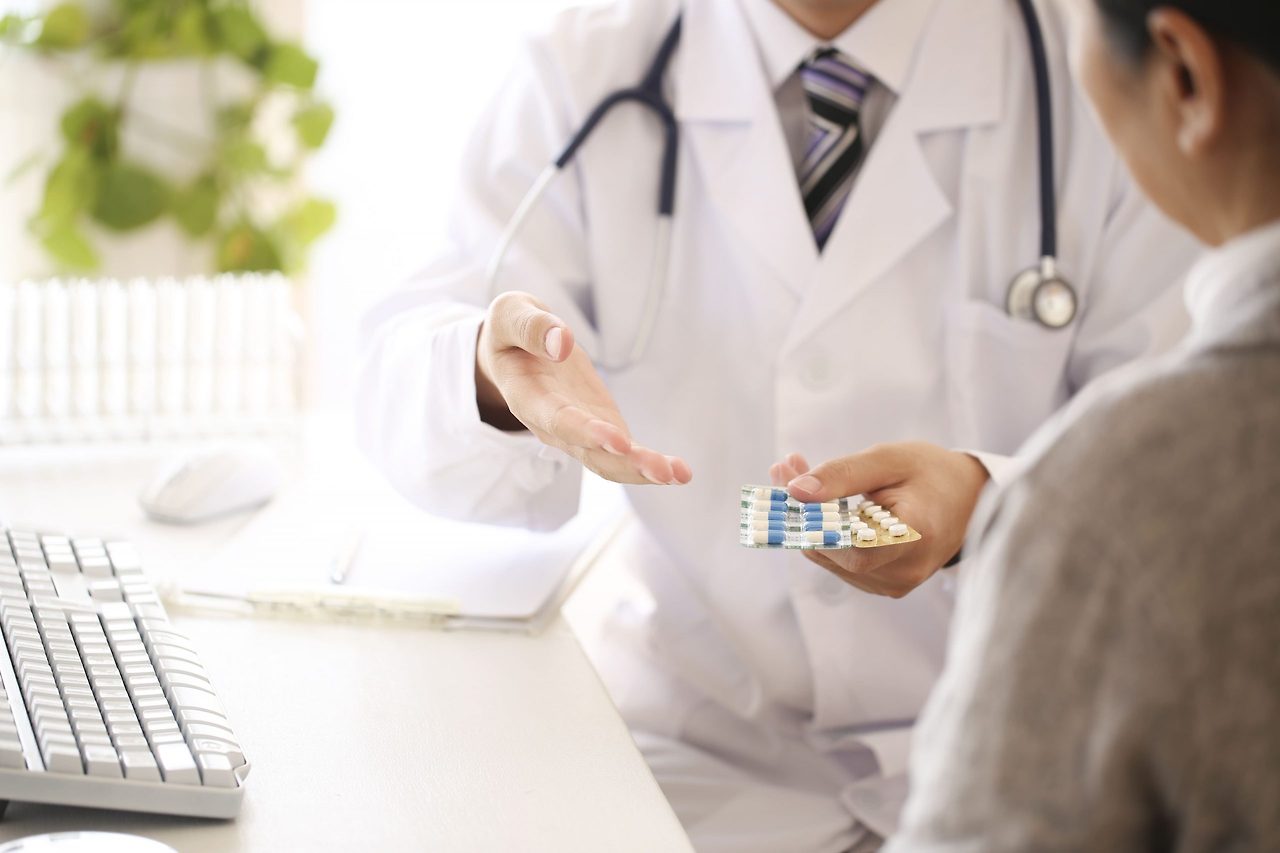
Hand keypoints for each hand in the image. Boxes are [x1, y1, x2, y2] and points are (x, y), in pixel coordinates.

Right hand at [475, 291, 691, 485]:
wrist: (512, 351)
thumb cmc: (511, 332)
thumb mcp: (511, 314)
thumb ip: (531, 327)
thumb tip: (563, 343)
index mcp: (527, 396)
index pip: (557, 420)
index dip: (586, 432)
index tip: (618, 441)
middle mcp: (552, 425)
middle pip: (589, 453)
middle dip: (626, 464)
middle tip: (661, 471)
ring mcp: (578, 432)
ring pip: (610, 461)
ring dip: (643, 470)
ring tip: (678, 475)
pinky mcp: (600, 428)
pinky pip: (625, 454)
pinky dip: (651, 464)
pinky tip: (680, 473)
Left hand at [771, 443, 988, 597]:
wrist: (970, 501)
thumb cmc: (931, 474)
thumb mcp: (890, 460)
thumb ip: (843, 474)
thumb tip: (795, 491)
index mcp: (918, 536)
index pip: (854, 547)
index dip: (815, 524)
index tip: (787, 484)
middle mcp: (906, 570)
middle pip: (834, 552)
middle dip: (801, 511)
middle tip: (784, 467)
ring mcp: (895, 584)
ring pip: (830, 558)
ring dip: (808, 520)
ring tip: (798, 473)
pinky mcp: (884, 585)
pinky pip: (839, 562)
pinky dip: (824, 532)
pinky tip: (820, 501)